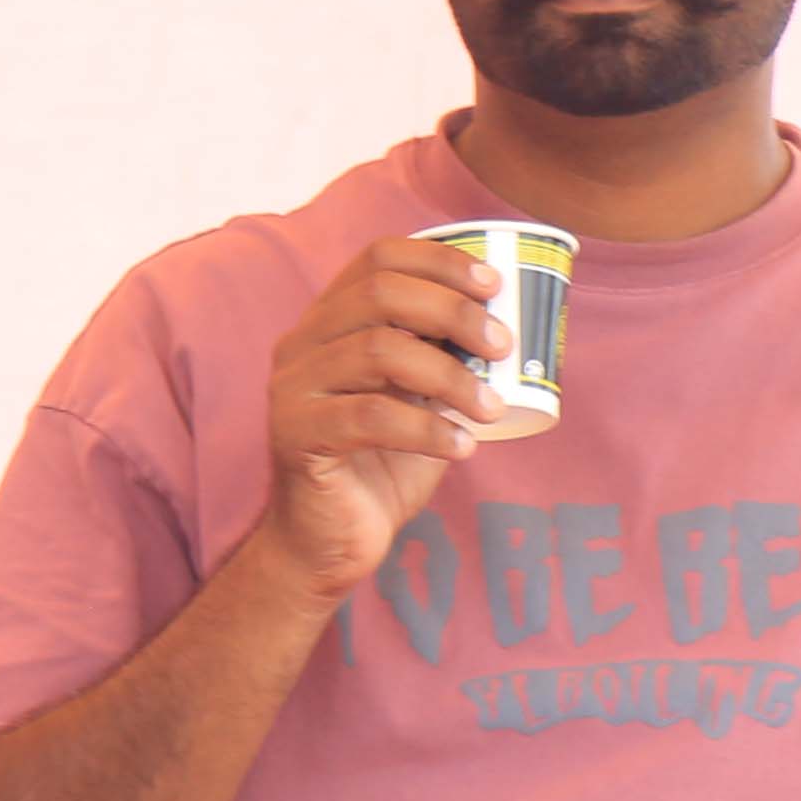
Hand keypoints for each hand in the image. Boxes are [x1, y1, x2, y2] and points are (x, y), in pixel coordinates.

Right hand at [249, 242, 512, 598]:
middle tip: (503, 345)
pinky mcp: (294, 434)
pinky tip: (462, 447)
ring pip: (377, 351)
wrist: (331, 542)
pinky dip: (427, 429)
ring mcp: (292, 387)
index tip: (493, 285)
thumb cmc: (383, 466)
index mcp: (330, 322)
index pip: (378, 258)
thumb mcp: (420, 401)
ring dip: (449, 375)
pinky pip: (369, 417)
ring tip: (491, 407)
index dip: (439, 261)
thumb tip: (509, 331)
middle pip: (379, 293)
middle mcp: (302, 343)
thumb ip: (445, 362)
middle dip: (453, 312)